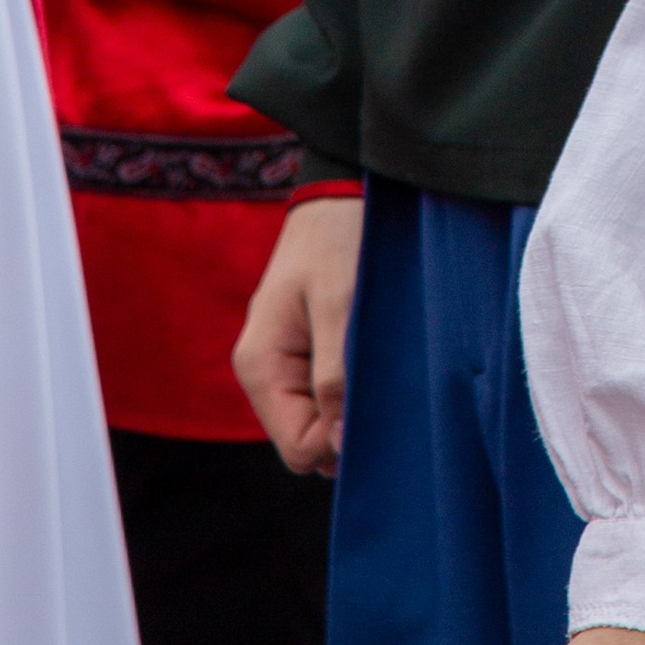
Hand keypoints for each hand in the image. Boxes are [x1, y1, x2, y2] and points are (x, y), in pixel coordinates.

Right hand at [233, 194, 361, 475]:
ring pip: (318, 422)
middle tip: (385, 388)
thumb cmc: (337, 241)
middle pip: (306, 441)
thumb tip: (339, 444)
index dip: (339, 442)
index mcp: (260, 367)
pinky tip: (372, 362)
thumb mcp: (339, 306)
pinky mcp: (301, 354)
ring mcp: (281, 365)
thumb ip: (335, 377)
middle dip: (345, 429)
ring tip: (379, 368)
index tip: (377, 409)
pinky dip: (350, 391)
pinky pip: (324, 396)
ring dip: (350, 409)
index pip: (298, 449)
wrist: (337, 195)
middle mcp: (263, 373)